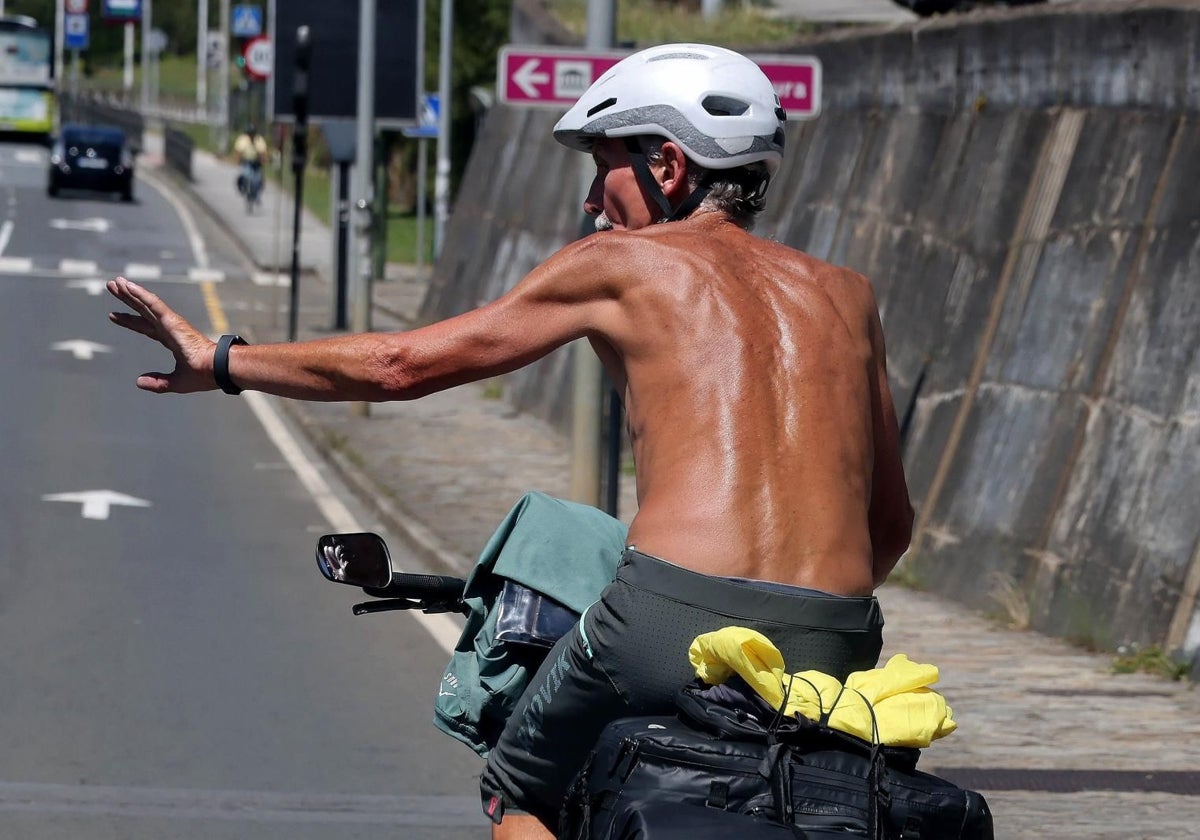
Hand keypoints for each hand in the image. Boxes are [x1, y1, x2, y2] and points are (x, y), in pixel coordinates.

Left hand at [107, 277, 216, 393]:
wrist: (215, 370)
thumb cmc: (203, 376)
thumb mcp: (175, 382)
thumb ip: (157, 382)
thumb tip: (139, 382)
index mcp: (171, 340)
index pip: (145, 327)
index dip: (130, 321)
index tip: (113, 315)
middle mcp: (169, 328)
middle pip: (143, 310)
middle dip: (127, 299)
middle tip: (112, 286)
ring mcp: (171, 322)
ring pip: (146, 303)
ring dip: (130, 292)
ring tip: (115, 282)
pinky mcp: (173, 320)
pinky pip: (154, 304)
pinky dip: (141, 294)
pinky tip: (128, 286)